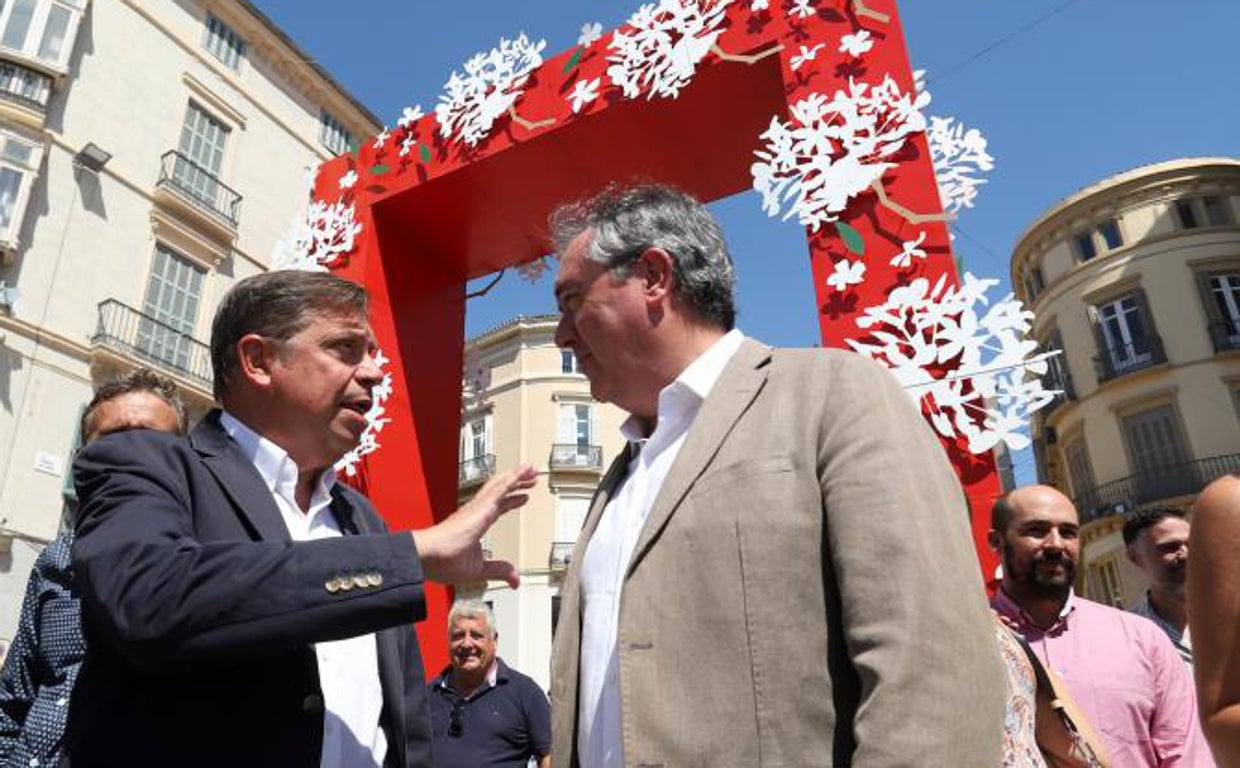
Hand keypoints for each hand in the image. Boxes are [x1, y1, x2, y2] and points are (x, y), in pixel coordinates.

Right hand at [412, 464, 536, 588]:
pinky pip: (501, 487)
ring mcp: (478, 507)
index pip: (498, 508)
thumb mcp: (479, 570)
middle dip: (517, 484)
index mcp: (475, 524)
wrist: (429, 556)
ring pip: (501, 485)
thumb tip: (514, 578)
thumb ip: (498, 570)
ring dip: (518, 476)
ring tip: (531, 469)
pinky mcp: (482, 506)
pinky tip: (524, 471)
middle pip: (501, 492)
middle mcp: (477, 512)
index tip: (522, 497)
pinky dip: (514, 477)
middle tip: (530, 479)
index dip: (511, 501)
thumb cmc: (443, 561)